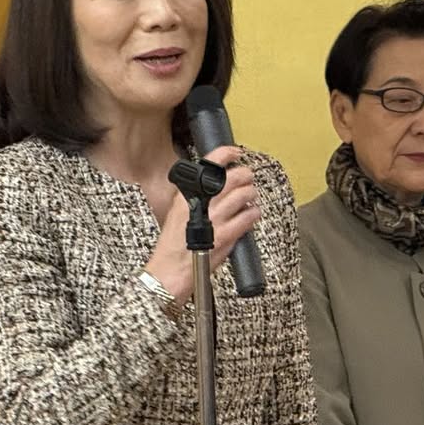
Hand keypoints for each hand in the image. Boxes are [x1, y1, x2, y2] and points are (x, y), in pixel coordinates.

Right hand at [144, 145, 261, 301]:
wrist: (169, 272)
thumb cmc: (172, 248)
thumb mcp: (177, 214)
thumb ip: (194, 199)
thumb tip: (215, 188)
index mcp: (186, 196)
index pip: (209, 165)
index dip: (227, 154)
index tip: (236, 152)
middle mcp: (201, 203)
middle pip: (234, 177)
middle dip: (246, 176)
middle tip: (247, 179)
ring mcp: (215, 219)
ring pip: (245, 194)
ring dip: (251, 195)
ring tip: (250, 199)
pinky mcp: (226, 235)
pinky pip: (249, 217)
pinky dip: (254, 214)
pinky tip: (250, 216)